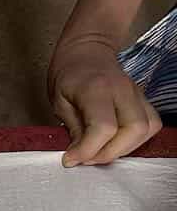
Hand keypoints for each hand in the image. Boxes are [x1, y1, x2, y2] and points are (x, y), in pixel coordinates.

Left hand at [49, 36, 160, 166]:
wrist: (86, 51)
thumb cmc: (69, 75)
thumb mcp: (59, 103)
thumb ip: (72, 130)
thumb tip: (78, 156)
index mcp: (97, 88)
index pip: (104, 128)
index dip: (88, 150)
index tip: (71, 159)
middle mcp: (123, 90)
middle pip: (134, 129)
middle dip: (110, 152)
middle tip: (87, 157)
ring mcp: (137, 93)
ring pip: (147, 129)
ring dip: (124, 148)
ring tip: (99, 150)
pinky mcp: (143, 100)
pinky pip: (151, 125)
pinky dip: (134, 140)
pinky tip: (114, 142)